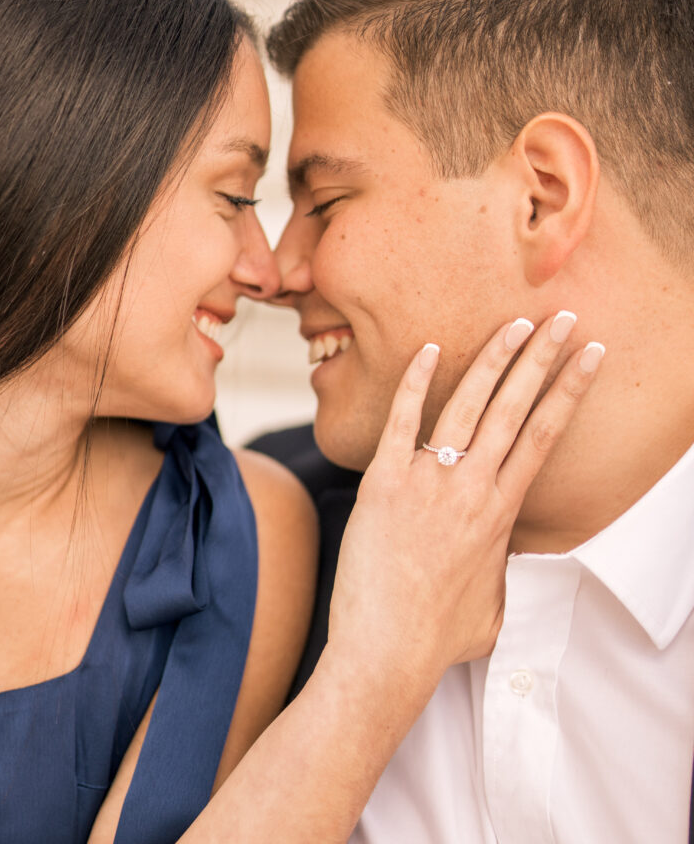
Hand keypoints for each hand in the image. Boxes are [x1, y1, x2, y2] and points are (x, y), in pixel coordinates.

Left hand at [325, 313, 603, 710]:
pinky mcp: (383, 482)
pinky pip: (402, 420)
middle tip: (563, 319)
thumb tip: (503, 558)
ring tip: (516, 323)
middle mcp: (471, 488)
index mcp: (501, 512)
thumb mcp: (494, 604)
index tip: (590, 357)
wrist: (386, 653)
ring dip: (494, 359)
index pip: (545, 436)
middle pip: (516, 408)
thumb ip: (503, 569)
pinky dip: (415, 382)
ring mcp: (427, 482)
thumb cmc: (438, 637)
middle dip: (544, 358)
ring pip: (469, 405)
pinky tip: (429, 349)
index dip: (570, 391)